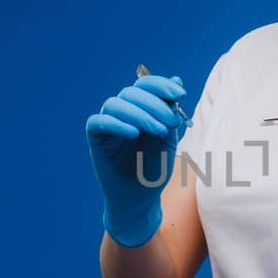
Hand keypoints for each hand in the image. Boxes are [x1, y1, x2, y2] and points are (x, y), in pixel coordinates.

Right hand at [86, 72, 187, 246]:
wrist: (142, 198)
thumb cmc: (155, 167)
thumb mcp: (168, 137)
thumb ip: (170, 111)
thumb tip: (177, 79)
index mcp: (140, 108)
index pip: (145, 85)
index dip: (161, 85)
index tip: (181, 94)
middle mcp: (122, 112)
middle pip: (131, 93)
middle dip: (155, 104)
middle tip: (172, 122)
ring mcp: (108, 124)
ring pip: (115, 104)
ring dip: (140, 114)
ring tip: (159, 131)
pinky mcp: (96, 139)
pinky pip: (98, 123)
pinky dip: (115, 123)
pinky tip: (133, 133)